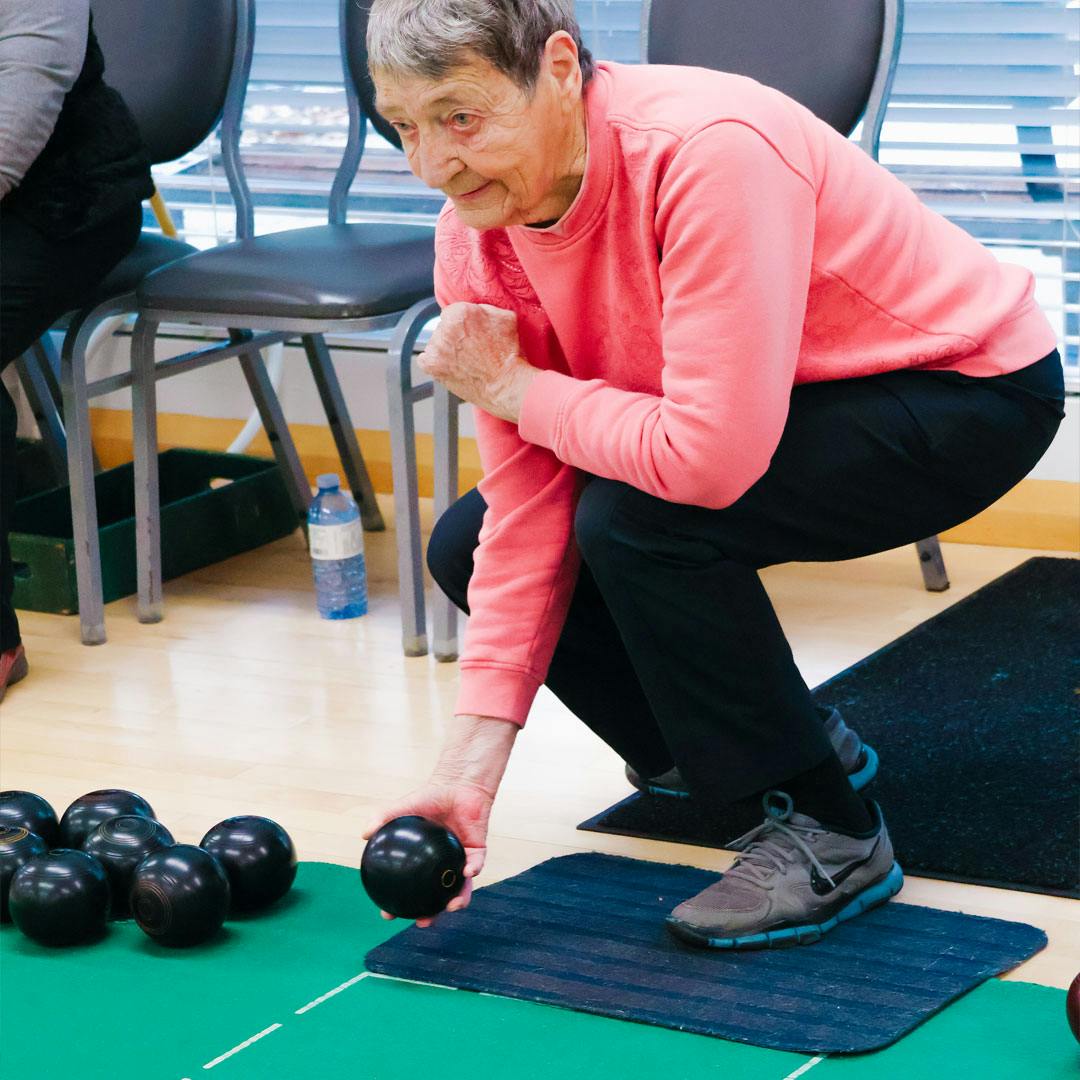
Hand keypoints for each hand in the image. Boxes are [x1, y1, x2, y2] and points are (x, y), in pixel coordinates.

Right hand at [361, 714, 517, 927]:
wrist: (457, 784)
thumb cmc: (430, 797)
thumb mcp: (404, 807)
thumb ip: (385, 817)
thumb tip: (364, 833)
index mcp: (423, 861)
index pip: (410, 888)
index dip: (399, 903)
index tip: (388, 914)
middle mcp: (441, 865)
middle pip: (435, 897)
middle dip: (430, 913)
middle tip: (422, 922)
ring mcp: (459, 860)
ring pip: (460, 888)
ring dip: (457, 901)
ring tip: (450, 907)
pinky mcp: (478, 851)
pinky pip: (476, 864)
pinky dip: (472, 870)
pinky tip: (466, 872)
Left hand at [418, 302, 538, 421]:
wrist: (504, 384)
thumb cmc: (508, 354)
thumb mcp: (505, 318)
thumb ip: (484, 307)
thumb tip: (475, 308)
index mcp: (460, 312)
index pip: (451, 313)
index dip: (463, 324)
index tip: (471, 334)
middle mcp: (445, 327)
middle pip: (442, 327)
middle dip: (454, 336)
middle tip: (470, 349)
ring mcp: (436, 348)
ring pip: (435, 343)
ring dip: (445, 349)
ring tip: (463, 361)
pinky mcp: (431, 366)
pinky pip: (424, 360)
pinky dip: (433, 363)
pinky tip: (449, 366)